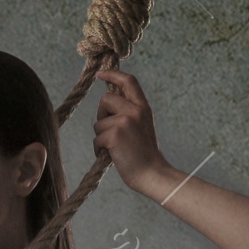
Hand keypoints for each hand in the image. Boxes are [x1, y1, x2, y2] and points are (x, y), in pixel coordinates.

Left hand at [92, 68, 167, 189]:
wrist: (152, 174)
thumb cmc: (144, 155)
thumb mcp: (142, 126)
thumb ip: (130, 112)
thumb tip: (108, 103)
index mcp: (143, 107)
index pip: (128, 81)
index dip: (113, 75)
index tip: (100, 75)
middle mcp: (134, 110)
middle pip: (105, 100)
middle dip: (102, 115)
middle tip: (109, 132)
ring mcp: (124, 121)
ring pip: (98, 122)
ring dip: (101, 137)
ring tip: (116, 149)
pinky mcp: (114, 135)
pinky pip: (97, 139)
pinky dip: (99, 150)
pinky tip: (112, 157)